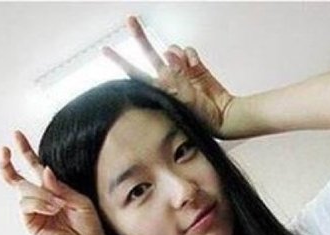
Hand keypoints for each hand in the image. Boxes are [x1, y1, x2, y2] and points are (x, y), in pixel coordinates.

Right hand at [0, 131, 108, 234]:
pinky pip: (26, 206)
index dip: (26, 152)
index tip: (17, 136)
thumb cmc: (89, 229)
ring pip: (24, 191)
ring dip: (41, 195)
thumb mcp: (81, 202)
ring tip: (58, 206)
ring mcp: (34, 212)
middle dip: (9, 163)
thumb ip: (62, 187)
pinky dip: (39, 204)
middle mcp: (41, 200)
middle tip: (5, 150)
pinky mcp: (30, 223)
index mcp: (54, 191)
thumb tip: (44, 170)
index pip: (35, 168)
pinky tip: (53, 209)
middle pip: (17, 178)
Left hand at [103, 16, 235, 138]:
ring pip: (170, 50)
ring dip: (176, 53)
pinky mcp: (194, 68)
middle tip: (131, 21)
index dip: (121, 62)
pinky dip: (191, 55)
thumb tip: (168, 55)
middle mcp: (167, 80)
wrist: (223, 116)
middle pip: (149, 54)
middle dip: (140, 37)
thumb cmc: (203, 117)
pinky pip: (187, 52)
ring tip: (186, 65)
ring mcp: (181, 73)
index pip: (135, 75)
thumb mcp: (185, 100)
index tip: (106, 50)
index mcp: (160, 90)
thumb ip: (176, 77)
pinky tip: (195, 64)